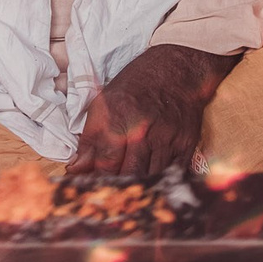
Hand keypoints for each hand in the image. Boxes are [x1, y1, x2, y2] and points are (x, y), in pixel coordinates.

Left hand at [68, 44, 232, 178]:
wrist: (179, 69)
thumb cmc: (138, 83)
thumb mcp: (104, 102)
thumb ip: (90, 138)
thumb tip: (76, 168)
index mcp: (118, 120)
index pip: (105, 164)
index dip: (96, 179)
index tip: (92, 186)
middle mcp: (143, 131)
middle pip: (127, 175)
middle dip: (116, 186)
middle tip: (110, 192)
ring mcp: (167, 139)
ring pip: (150, 177)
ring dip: (138, 185)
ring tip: (129, 188)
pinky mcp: (186, 143)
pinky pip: (172, 172)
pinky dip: (161, 179)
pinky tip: (153, 179)